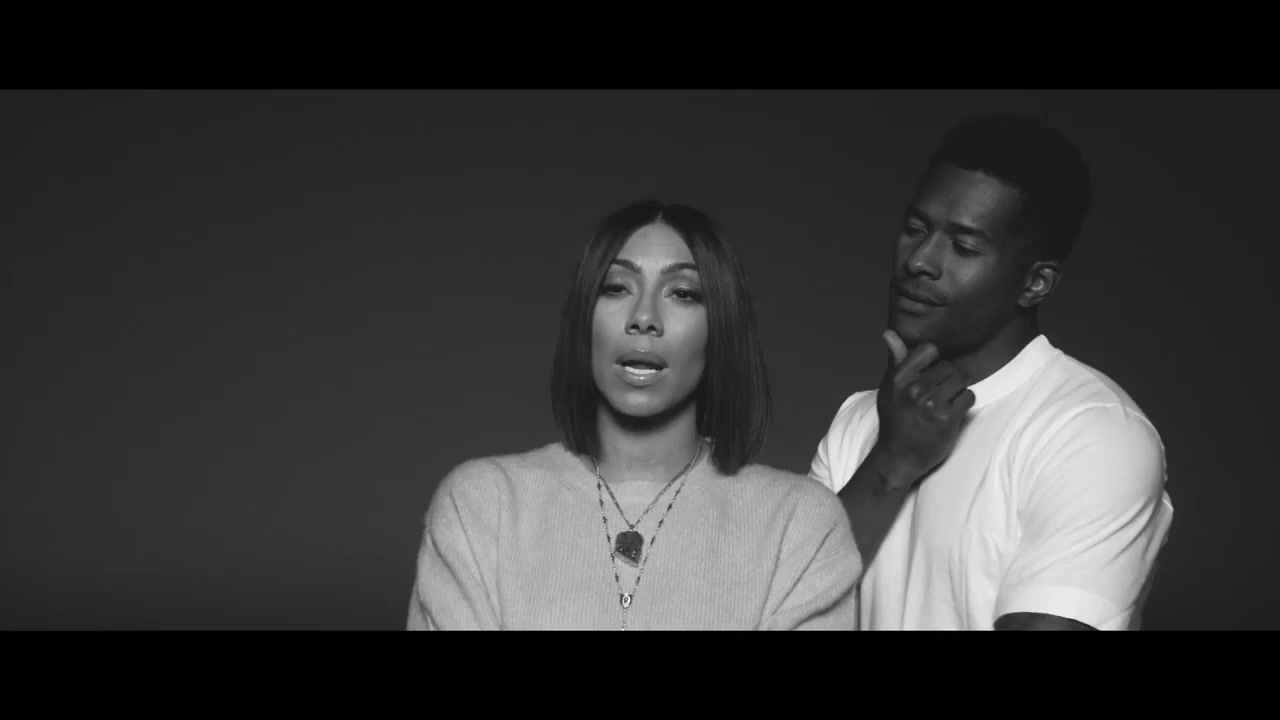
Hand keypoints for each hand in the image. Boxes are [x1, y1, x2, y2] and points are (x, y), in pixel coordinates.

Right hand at [871, 329, 975, 487]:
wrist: (898, 458)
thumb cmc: (894, 422)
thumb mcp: (888, 390)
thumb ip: (896, 361)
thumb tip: (888, 333)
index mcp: (899, 379)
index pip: (929, 350)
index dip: (935, 363)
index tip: (931, 377)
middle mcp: (915, 389)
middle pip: (949, 367)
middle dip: (948, 380)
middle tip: (940, 396)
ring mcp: (932, 404)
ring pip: (961, 380)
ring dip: (958, 391)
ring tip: (947, 404)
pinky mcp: (948, 418)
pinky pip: (969, 397)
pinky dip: (964, 405)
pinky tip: (952, 414)